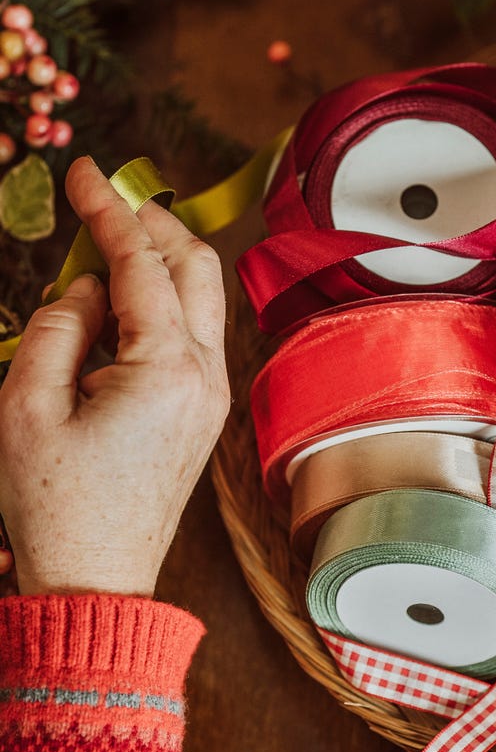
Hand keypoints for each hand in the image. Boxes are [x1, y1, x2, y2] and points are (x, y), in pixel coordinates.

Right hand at [0, 157, 230, 595]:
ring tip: (104, 248)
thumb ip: (59, 326)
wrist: (96, 579)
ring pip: (203, 300)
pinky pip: (195, 335)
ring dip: (162, 261)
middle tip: (103, 201)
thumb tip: (91, 286)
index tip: (85, 171)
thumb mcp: (27, 405)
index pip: (142, 265)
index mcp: (166, 370)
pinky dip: (163, 303)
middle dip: (153, 223)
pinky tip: (119, 304)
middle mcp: (206, 376)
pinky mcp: (205, 413)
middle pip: (197, 268)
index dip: (109, 210)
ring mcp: (213, 396)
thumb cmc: (55, 505)